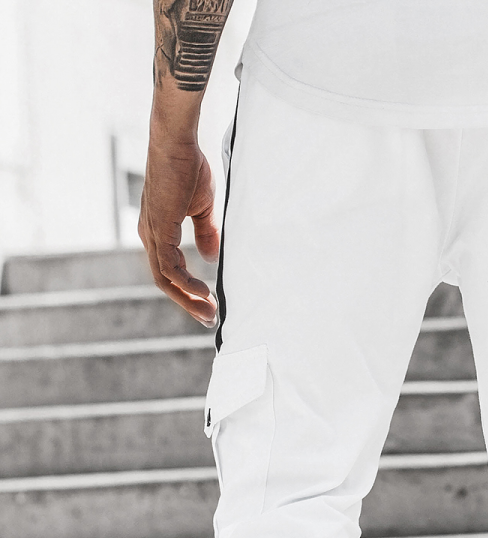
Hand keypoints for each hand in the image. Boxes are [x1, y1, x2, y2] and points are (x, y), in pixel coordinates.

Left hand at [138, 126, 218, 327]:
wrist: (176, 142)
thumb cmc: (188, 167)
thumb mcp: (201, 208)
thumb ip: (205, 234)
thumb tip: (209, 257)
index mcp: (158, 230)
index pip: (169, 270)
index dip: (187, 290)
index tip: (208, 304)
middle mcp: (150, 235)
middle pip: (164, 281)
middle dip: (187, 303)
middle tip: (209, 319)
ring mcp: (152, 233)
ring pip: (165, 279)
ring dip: (188, 298)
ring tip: (209, 311)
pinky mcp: (159, 228)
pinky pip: (170, 266)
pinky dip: (186, 282)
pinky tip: (203, 291)